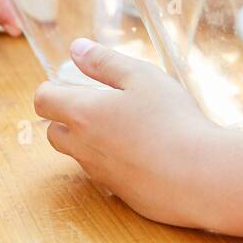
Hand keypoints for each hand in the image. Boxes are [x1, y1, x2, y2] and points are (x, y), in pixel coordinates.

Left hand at [33, 38, 227, 227]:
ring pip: (79, 154)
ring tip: (128, 126)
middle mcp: (83, 147)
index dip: (52, 89)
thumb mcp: (142, 77)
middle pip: (54, 132)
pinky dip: (114, 160)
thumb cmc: (171, 119)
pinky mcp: (118, 193)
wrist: (199, 176)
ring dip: (91, 139)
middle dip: (66, 117)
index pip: (43, 100)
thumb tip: (77, 49)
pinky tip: (145, 151)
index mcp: (83, 113)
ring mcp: (99, 173)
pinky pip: (104, 172)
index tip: (72, 83)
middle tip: (101, 105)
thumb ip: (106, 62)